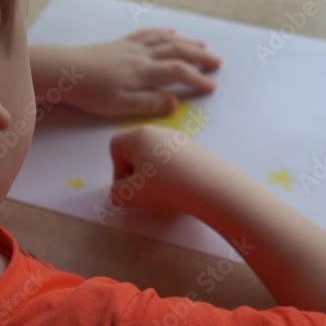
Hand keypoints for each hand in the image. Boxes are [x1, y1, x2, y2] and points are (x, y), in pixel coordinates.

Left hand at [30, 29, 219, 117]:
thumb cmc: (90, 92)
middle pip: (177, 51)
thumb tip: (176, 103)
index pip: (178, 72)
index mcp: (144, 72)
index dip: (197, 79)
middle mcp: (142, 55)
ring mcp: (131, 47)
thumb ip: (149, 104)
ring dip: (186, 42)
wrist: (62, 70)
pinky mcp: (120, 44)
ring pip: (165, 40)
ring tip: (202, 46)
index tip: (212, 86)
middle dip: (199, 57)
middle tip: (217, 62)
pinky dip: (163, 33)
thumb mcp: (120, 106)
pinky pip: (148, 34)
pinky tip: (170, 32)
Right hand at [108, 125, 236, 213]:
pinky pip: (174, 158)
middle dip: (135, 171)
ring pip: (156, 154)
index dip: (116, 169)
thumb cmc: (165, 187)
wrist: (210, 186)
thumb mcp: (132, 195)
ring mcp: (179, 138)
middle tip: (144, 191)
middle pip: (136, 148)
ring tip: (164, 191)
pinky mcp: (196, 147)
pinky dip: (172, 171)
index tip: (129, 187)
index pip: (116, 146)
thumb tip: (118, 193)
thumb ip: (116, 194)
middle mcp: (158, 131)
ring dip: (154, 172)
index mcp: (138, 136)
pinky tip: (180, 187)